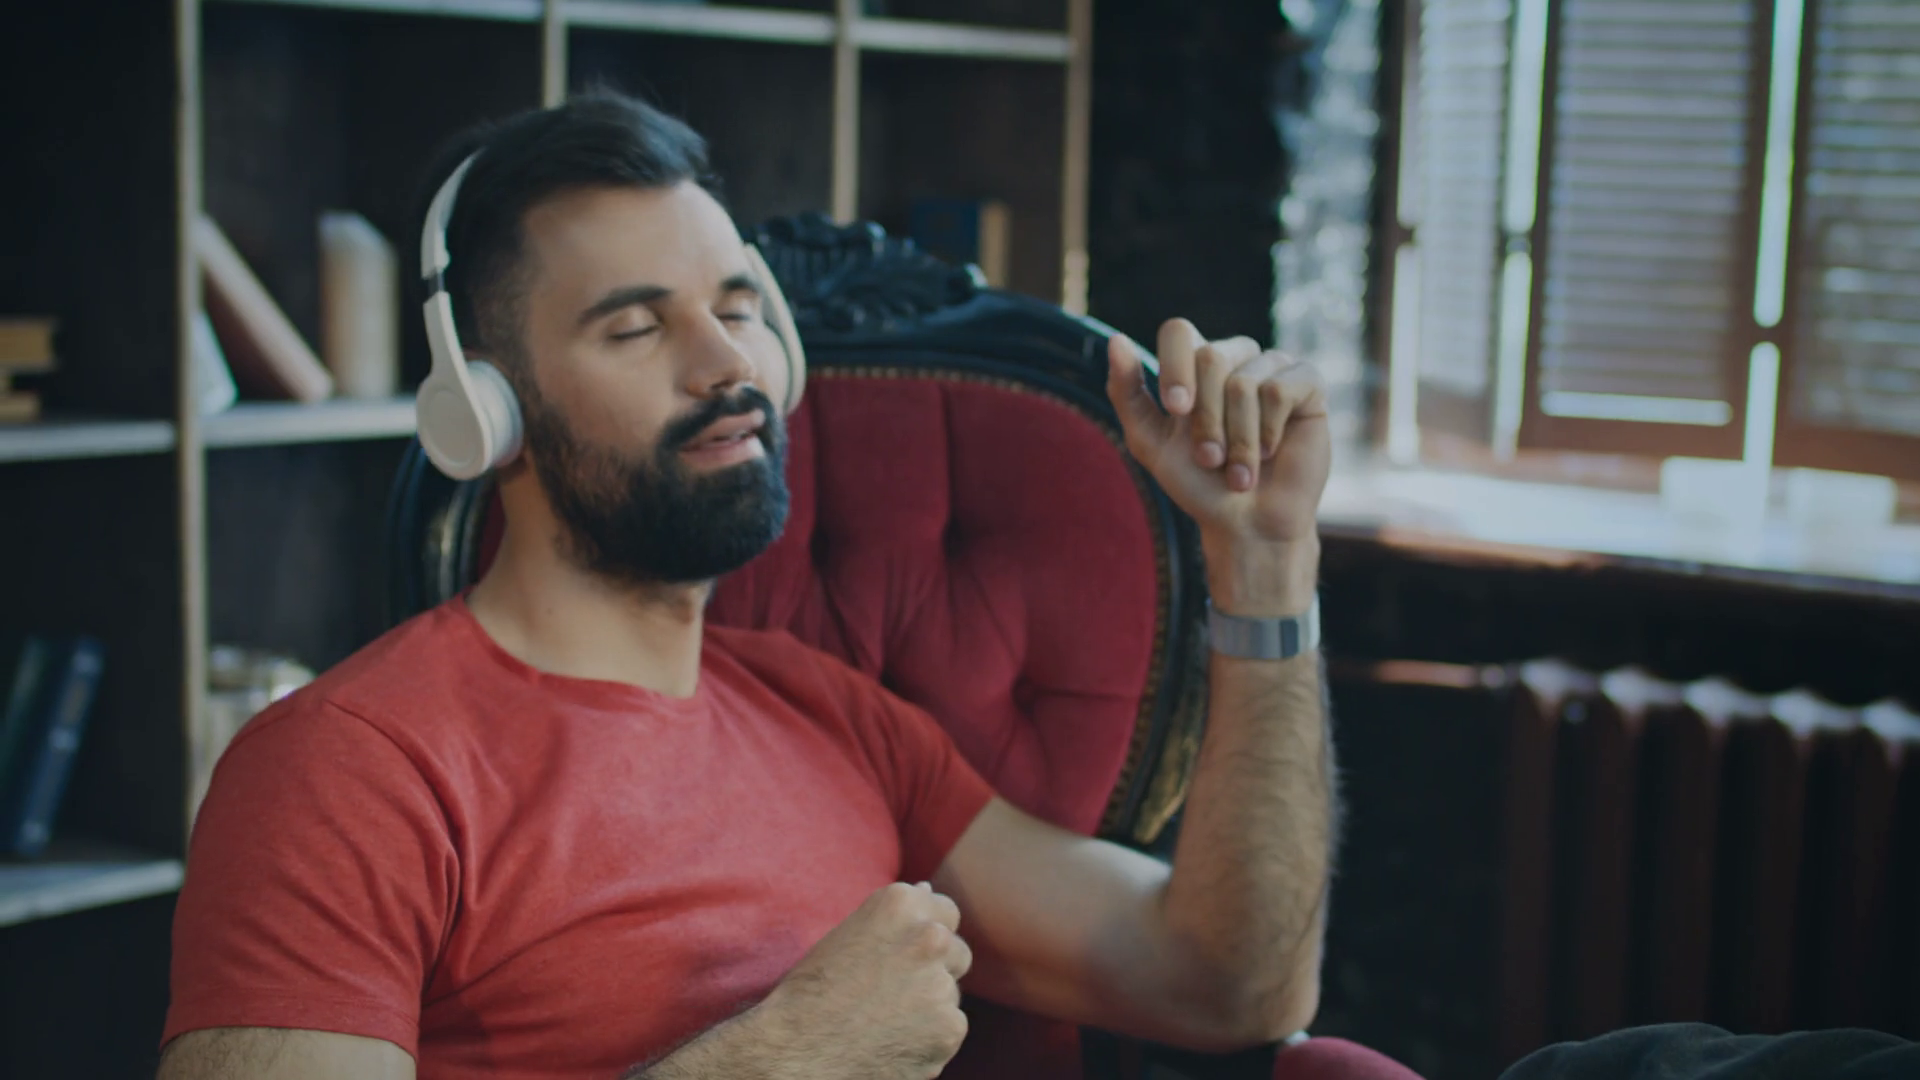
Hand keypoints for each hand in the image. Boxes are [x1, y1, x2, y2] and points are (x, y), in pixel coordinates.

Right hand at [758, 882, 972, 1079]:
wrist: (796, 1050)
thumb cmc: (813, 992)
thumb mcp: (849, 936)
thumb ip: (895, 918)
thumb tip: (928, 891)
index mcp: (901, 905)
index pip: (945, 911)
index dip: (925, 937)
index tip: (906, 957)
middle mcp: (929, 937)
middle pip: (957, 951)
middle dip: (936, 970)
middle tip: (895, 994)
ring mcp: (942, 984)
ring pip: (950, 994)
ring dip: (930, 1006)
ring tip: (883, 1022)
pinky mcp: (950, 1027)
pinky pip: (949, 1029)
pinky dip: (929, 1039)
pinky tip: (893, 1043)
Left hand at [1106, 319, 1330, 613]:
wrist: (1246, 523)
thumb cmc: (1197, 483)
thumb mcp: (1149, 441)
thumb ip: (1126, 392)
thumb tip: (1115, 340)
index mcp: (1195, 363)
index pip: (1179, 332)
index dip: (1175, 368)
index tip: (1177, 410)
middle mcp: (1235, 357)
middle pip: (1210, 357)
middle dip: (1206, 418)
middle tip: (1210, 459)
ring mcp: (1273, 367)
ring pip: (1245, 382)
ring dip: (1237, 438)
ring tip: (1240, 470)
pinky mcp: (1307, 383)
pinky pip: (1280, 390)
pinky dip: (1269, 431)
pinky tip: (1271, 452)